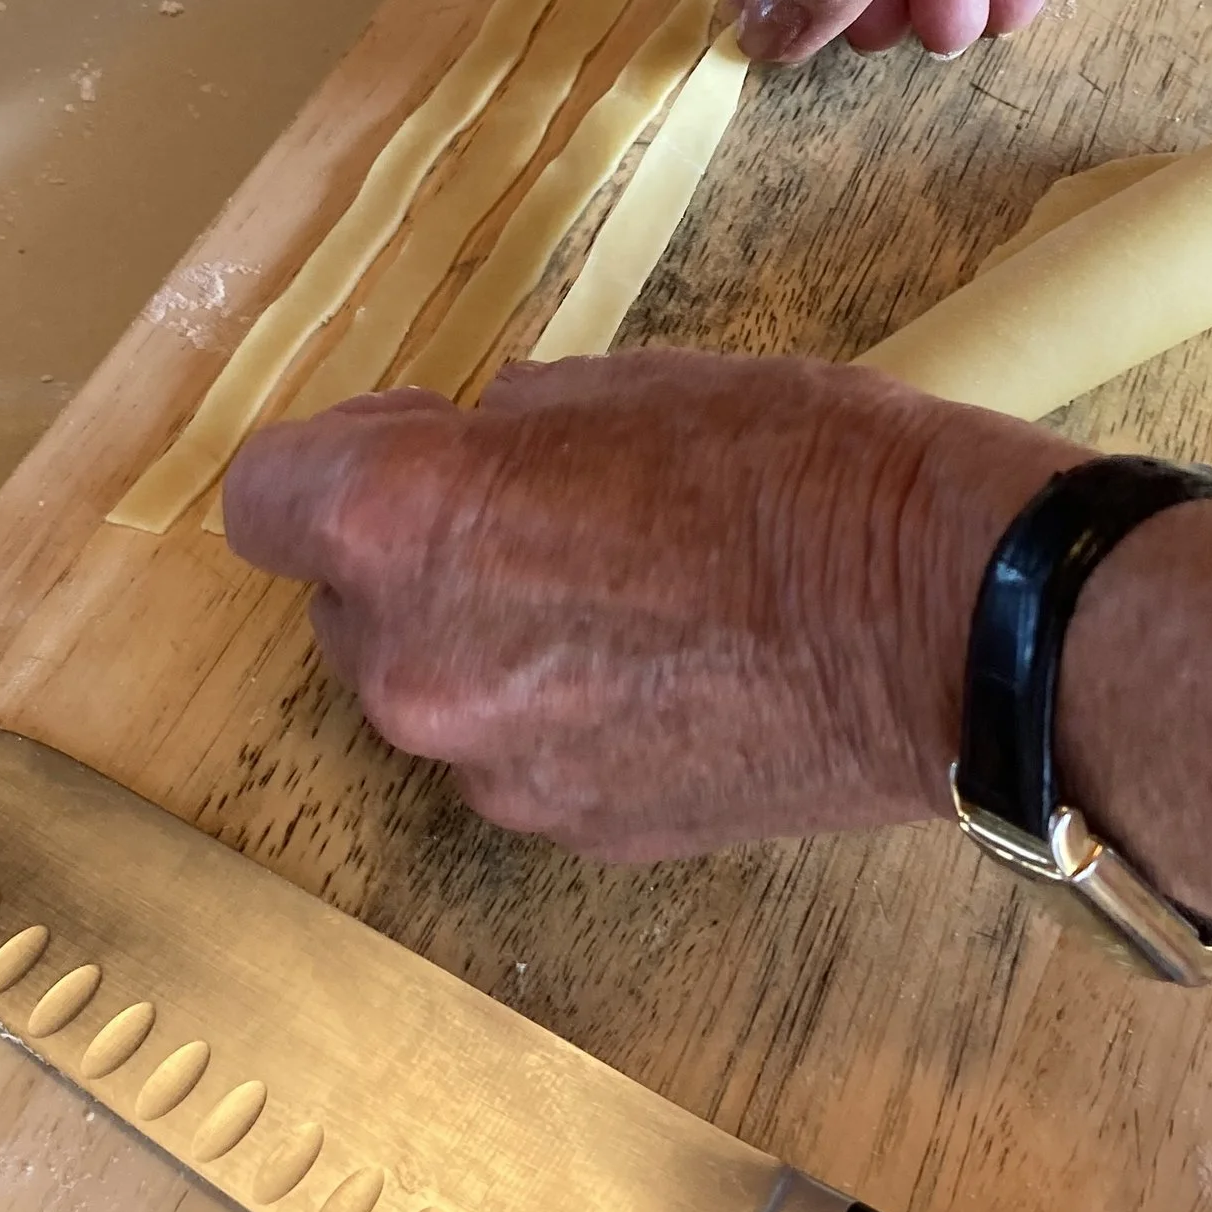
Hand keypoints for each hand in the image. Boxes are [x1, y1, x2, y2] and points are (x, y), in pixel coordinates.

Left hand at [222, 353, 1072, 858]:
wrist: (950, 626)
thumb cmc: (804, 469)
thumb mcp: (633, 382)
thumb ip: (508, 429)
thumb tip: (476, 450)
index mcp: (406, 526)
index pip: (261, 496)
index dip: (334, 459)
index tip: (416, 440)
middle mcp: (414, 665)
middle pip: (343, 603)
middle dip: (415, 556)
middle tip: (546, 513)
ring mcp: (491, 767)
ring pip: (432, 688)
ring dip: (487, 640)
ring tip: (624, 595)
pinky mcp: (569, 829)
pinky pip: (517, 754)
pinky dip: (558, 712)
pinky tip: (665, 666)